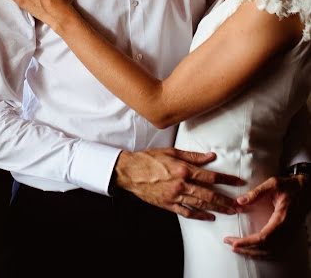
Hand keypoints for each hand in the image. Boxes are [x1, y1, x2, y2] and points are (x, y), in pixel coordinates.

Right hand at [114, 149, 244, 219]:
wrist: (129, 171)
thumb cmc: (149, 159)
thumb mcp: (170, 152)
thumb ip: (192, 156)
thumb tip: (211, 156)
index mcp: (183, 170)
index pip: (211, 176)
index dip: (227, 179)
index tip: (239, 182)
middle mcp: (181, 184)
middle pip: (209, 194)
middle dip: (226, 200)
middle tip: (239, 204)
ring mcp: (175, 196)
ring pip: (200, 204)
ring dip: (217, 209)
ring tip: (230, 211)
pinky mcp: (168, 204)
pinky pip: (186, 212)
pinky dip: (199, 215)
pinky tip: (208, 217)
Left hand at [224, 174, 310, 258]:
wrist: (307, 190)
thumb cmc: (290, 186)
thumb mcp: (273, 183)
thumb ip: (256, 192)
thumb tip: (239, 201)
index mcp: (282, 219)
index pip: (263, 237)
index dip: (248, 243)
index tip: (233, 243)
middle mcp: (287, 230)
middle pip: (266, 248)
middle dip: (247, 250)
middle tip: (230, 245)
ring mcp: (289, 234)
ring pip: (272, 252)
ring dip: (254, 253)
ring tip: (238, 249)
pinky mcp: (289, 234)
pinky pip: (277, 249)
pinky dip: (264, 253)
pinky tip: (253, 250)